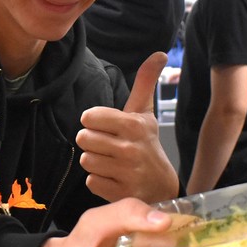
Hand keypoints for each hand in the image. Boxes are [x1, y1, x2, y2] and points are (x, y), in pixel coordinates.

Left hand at [77, 52, 178, 203]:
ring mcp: (126, 173)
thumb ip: (146, 83)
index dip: (93, 121)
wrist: (163, 187)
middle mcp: (131, 148)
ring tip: (112, 162)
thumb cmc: (147, 145)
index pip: (89, 117)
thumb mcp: (145, 114)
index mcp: (134, 125)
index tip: (105, 126)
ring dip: (95, 162)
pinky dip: (99, 181)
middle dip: (92, 142)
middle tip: (108, 146)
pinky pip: (91, 181)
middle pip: (83, 139)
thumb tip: (159, 53)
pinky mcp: (120, 194)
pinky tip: (114, 178)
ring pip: (86, 160)